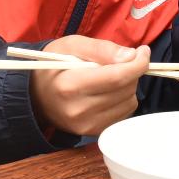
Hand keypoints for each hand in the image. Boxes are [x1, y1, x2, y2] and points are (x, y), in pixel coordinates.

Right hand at [27, 35, 147, 136]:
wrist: (36, 96)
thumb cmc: (54, 66)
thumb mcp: (72, 45)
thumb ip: (101, 48)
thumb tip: (131, 56)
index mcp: (70, 86)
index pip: (117, 77)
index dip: (138, 63)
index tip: (143, 52)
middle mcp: (79, 110)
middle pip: (125, 89)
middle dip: (131, 71)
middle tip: (119, 62)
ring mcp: (86, 125)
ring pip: (129, 102)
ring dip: (128, 86)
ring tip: (109, 78)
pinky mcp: (93, 133)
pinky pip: (124, 114)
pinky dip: (122, 100)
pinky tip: (107, 93)